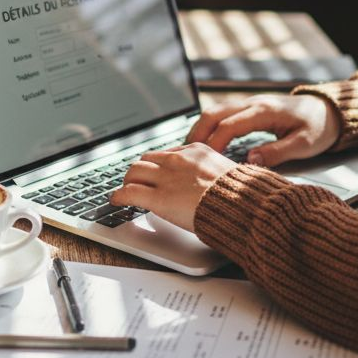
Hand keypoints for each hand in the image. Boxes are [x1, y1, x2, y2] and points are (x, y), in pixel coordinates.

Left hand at [110, 144, 237, 231]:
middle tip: (135, 181)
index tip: (155, 171)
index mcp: (196, 151)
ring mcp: (166, 178)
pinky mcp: (158, 198)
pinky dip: (119, 196)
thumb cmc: (241, 196)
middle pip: (146, 159)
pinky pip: (129, 193)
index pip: (167, 153)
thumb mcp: (227, 172)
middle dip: (139, 171)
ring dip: (128, 181)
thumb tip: (209, 181)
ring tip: (125, 190)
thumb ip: (212, 171)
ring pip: (134, 172)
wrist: (241, 206)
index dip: (157, 164)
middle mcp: (178, 160)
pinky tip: (116, 201)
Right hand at [186, 94, 341, 166]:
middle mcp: (252, 104)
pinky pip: (222, 115)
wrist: (328, 111)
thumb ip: (278, 152)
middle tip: (185, 155)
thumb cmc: (318, 128)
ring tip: (188, 151)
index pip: (229, 125)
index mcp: (264, 111)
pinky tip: (202, 143)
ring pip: (214, 112)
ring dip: (199, 129)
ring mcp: (249, 104)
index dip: (214, 144)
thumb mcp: (304, 144)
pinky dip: (208, 127)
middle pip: (213, 113)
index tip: (206, 162)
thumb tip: (250, 159)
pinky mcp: (249, 109)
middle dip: (196, 133)